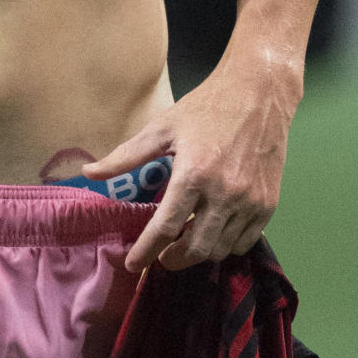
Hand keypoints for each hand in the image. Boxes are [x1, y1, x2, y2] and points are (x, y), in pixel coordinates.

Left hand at [82, 56, 298, 275]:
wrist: (259, 92)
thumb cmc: (206, 107)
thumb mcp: (162, 127)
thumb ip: (126, 156)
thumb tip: (89, 173)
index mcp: (193, 174)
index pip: (165, 228)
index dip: (146, 252)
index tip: (132, 265)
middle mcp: (224, 193)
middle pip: (195, 249)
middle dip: (172, 260)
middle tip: (161, 255)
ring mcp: (250, 202)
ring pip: (220, 250)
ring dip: (198, 253)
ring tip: (185, 242)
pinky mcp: (268, 204)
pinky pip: (245, 242)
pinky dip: (226, 246)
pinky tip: (213, 233)